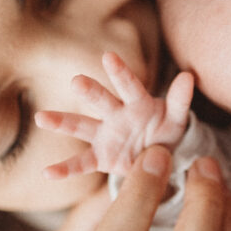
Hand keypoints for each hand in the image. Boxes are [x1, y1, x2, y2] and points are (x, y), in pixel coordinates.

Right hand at [36, 51, 193, 179]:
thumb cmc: (166, 129)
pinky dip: (65, 169)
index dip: (120, 72)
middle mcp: (115, 114)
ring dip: (62, 122)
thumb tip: (189, 76)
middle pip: (101, 101)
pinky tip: (46, 173)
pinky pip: (81, 163)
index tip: (108, 57)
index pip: (129, 85)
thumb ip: (180, 100)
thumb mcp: (177, 117)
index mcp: (136, 102)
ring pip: (81, 126)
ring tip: (42, 117)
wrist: (160, 155)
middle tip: (77, 81)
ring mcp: (104, 135)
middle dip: (90, 91)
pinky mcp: (100, 157)